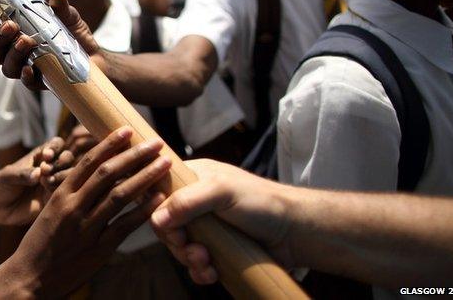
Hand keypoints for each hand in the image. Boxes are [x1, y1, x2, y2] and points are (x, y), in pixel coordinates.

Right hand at [0, 0, 104, 89]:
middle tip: (10, 26)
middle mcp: (16, 54)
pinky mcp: (42, 83)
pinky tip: (29, 69)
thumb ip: (61, 8)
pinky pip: (27, 83)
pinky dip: (25, 76)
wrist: (97, 59)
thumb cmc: (75, 36)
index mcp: (15, 36)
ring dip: (12, 54)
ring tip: (27, 41)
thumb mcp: (68, 18)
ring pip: (6, 67)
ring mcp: (27, 69)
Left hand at [0, 137, 71, 225]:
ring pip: (71, 174)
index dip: (55, 147)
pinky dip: (60, 188)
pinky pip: (66, 192)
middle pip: (68, 157)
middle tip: (45, 169)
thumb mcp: (6, 177)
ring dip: (62, 175)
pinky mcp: (54, 198)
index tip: (46, 155)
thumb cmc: (1, 186)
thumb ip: (21, 174)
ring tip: (46, 180)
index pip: (57, 144)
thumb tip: (38, 174)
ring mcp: (53, 183)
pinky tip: (47, 190)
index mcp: (40, 156)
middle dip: (61, 161)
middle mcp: (50, 167)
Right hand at [7, 127, 172, 296]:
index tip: (127, 130)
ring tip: (164, 165)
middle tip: (155, 143)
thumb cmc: (40, 244)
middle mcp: (73, 206)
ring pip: (120, 195)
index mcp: (60, 194)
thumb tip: (98, 180)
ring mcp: (86, 227)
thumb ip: (72, 196)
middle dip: (134, 155)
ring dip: (145, 177)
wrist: (29, 278)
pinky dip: (143, 211)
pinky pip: (125, 225)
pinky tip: (159, 199)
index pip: (88, 161)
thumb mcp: (50, 212)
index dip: (110, 144)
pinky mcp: (98, 249)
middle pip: (108, 173)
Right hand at [150, 159, 293, 284]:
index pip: (160, 193)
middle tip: (193, 248)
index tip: (172, 227)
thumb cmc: (262, 202)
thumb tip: (157, 218)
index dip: (159, 212)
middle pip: (167, 226)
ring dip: (189, 259)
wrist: (295, 233)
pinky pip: (195, 264)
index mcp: (193, 180)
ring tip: (206, 262)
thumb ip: (188, 200)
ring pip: (180, 248)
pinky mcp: (215, 250)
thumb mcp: (223, 192)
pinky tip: (211, 273)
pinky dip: (200, 271)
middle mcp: (196, 204)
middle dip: (177, 242)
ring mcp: (206, 229)